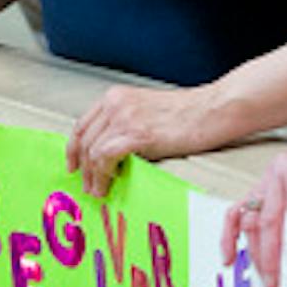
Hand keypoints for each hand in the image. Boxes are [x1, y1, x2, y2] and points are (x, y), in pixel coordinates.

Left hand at [66, 82, 229, 196]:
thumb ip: (126, 124)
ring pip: (92, 151)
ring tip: (98, 190)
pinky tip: (108, 184)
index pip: (83, 124)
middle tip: (86, 185)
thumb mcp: (147, 111)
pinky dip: (102, 175)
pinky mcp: (137, 133)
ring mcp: (125, 117)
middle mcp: (116, 103)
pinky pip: (105, 157)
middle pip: (83, 139)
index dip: (74, 148)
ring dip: (92, 176)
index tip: (74, 166)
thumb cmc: (188, 114)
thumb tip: (111, 153)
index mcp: (116, 96)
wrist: (212, 109)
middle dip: (82, 167)